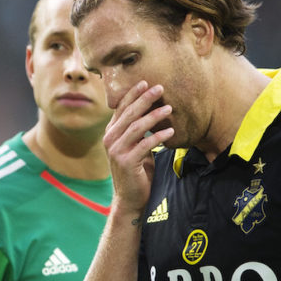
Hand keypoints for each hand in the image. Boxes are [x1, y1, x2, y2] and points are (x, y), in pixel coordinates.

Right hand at [104, 82, 173, 212]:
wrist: (130, 198)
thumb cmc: (136, 171)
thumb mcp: (135, 146)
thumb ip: (138, 131)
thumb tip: (154, 109)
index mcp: (111, 132)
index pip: (121, 108)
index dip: (133, 94)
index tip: (146, 82)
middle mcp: (110, 139)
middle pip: (129, 114)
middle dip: (145, 99)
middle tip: (160, 88)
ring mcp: (116, 151)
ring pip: (136, 127)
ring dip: (154, 116)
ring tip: (169, 108)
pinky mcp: (126, 162)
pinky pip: (144, 145)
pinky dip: (158, 137)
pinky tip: (170, 132)